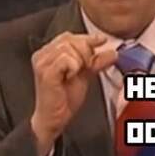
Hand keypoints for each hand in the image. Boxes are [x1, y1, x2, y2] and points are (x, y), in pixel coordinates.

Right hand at [30, 32, 116, 155]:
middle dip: (84, 53)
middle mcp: (42, 55)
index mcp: (48, 52)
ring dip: (79, 61)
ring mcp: (42, 63)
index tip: (101, 41)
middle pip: (70, 40)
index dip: (87, 38)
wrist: (54, 119)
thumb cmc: (64, 98)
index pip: (69, 36)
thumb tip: (112, 52)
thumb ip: (96, 62)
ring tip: (75, 74)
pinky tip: (70, 77)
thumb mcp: (84, 75)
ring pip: (69, 48)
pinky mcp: (46, 73)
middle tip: (85, 68)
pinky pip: (66, 59)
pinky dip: (74, 67)